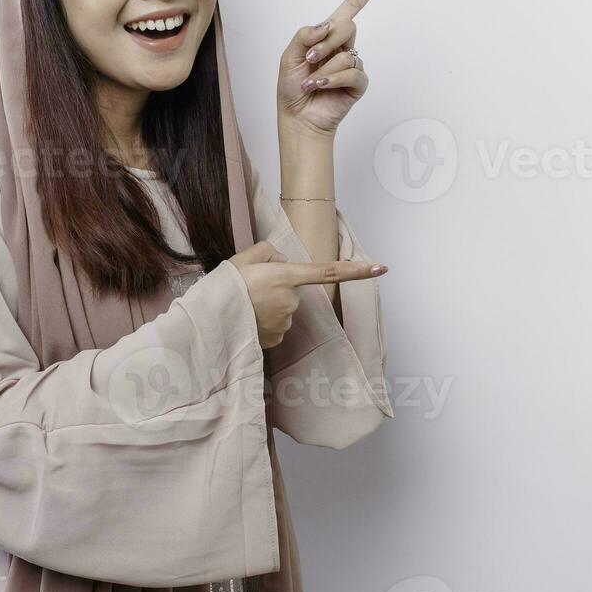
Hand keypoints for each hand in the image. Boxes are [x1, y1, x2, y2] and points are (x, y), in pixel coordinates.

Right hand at [226, 240, 387, 348]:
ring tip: (244, 305)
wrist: (209, 323)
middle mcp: (291, 300)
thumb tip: (282, 261)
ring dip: (268, 305)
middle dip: (277, 287)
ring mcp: (285, 322)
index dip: (358, 271)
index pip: (329, 271)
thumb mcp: (243, 258)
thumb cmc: (224, 288)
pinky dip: (263, 321)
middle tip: (250, 287)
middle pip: (292, 289)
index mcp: (286, 275)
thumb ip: (268, 252)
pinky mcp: (276, 339)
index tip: (382, 268)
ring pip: (283, 308)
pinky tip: (246, 319)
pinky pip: (275, 325)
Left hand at [277, 0, 385, 137]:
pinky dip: (335, 79)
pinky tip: (321, 86)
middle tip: (310, 58)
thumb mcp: (289, 55)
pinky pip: (354, 73)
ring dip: (325, 67)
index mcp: (326, 37)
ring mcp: (351, 66)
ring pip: (347, 53)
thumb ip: (305, 35)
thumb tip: (326, 25)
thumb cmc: (291, 88)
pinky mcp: (357, 85)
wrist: (297, 117)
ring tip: (310, 82)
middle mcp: (342, 48)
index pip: (349, 9)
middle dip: (327, 40)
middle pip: (348, 25)